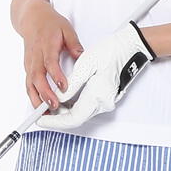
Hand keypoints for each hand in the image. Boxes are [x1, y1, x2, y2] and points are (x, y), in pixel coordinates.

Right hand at [21, 2, 83, 112]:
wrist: (31, 18)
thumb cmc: (49, 23)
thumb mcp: (66, 29)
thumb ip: (74, 44)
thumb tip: (83, 58)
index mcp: (46, 46)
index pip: (50, 63)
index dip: (56, 76)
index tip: (63, 87)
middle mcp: (35, 56)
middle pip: (37, 77)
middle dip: (45, 93)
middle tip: (54, 106)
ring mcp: (30, 63)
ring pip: (30, 84)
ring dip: (36, 100)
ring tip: (44, 114)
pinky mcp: (27, 68)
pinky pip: (28, 85)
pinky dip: (32, 97)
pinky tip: (39, 108)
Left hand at [38, 21, 156, 130]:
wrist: (130, 48)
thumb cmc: (111, 52)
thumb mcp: (85, 65)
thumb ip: (71, 85)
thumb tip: (57, 98)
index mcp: (98, 96)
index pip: (72, 118)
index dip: (54, 122)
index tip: (40, 120)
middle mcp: (103, 104)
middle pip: (75, 118)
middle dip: (56, 117)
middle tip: (40, 110)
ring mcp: (105, 102)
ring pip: (80, 113)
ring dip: (63, 111)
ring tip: (48, 103)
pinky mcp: (104, 98)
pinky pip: (85, 107)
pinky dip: (71, 106)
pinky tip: (62, 98)